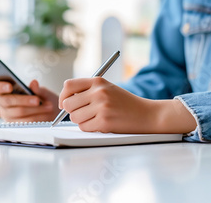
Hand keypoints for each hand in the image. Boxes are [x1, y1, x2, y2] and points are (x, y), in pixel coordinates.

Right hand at [0, 80, 59, 121]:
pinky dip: (36, 117)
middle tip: (37, 100)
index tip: (9, 87)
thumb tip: (34, 83)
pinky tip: (45, 113)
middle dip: (23, 100)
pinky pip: (24, 121)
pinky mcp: (13, 123)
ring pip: (17, 112)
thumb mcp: (38, 90)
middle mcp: (0, 102)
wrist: (45, 109)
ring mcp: (5, 114)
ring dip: (34, 110)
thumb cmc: (37, 96)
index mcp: (1, 89)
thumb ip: (36, 88)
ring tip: (47, 106)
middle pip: (7, 101)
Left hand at [59, 77, 196, 133]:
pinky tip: (101, 124)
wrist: (147, 114)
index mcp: (98, 81)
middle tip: (83, 114)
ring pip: (75, 118)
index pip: (69, 86)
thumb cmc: (125, 103)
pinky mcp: (104, 121)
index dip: (63, 96)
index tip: (65, 104)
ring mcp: (101, 106)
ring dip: (82, 121)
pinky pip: (84, 127)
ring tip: (96, 119)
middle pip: (68, 104)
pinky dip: (89, 128)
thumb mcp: (107, 89)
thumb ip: (87, 91)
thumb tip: (64, 102)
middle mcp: (99, 92)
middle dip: (72, 112)